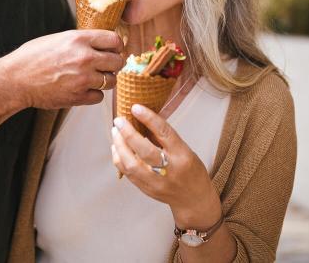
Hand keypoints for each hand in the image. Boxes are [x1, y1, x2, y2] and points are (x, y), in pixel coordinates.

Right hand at [0, 29, 124, 109]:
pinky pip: (99, 97)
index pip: (114, 40)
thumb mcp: (57, 39)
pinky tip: (82, 89)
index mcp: (79, 39)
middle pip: (118, 61)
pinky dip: (93, 94)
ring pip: (111, 81)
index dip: (116, 46)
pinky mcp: (78, 96)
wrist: (15, 80)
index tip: (113, 50)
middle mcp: (84, 58)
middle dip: (114, 64)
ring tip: (91, 78)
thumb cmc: (31, 57)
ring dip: (104, 80)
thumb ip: (80, 41)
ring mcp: (83, 79)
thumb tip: (99, 44)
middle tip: (105, 66)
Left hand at [111, 104, 221, 228]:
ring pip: (131, 164)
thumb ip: (166, 138)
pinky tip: (117, 148)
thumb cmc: (191, 170)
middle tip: (119, 120)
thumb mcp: (185, 150)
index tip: (135, 107)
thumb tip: (144, 119)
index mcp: (182, 155)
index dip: (148, 118)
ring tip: (115, 132)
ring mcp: (157, 183)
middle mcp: (170, 170)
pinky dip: (119, 158)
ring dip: (120, 146)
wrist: (193, 200)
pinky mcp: (147, 190)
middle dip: (128, 133)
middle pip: (144, 150)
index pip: (164, 133)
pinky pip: (128, 173)